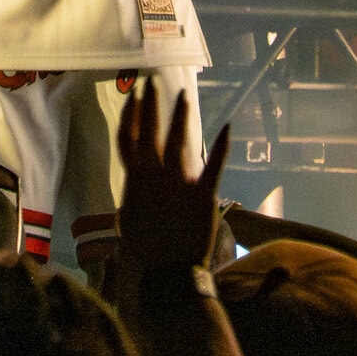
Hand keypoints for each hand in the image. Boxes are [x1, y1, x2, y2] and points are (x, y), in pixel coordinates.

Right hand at [116, 80, 230, 270]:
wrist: (170, 272)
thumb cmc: (147, 250)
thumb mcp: (128, 221)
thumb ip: (130, 197)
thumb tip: (130, 187)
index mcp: (135, 181)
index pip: (128, 140)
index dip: (130, 117)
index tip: (132, 96)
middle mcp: (155, 176)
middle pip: (149, 132)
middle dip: (150, 106)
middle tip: (151, 83)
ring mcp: (179, 183)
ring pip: (178, 140)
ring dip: (180, 116)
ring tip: (183, 95)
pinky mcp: (203, 194)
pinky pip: (215, 165)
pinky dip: (222, 146)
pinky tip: (228, 126)